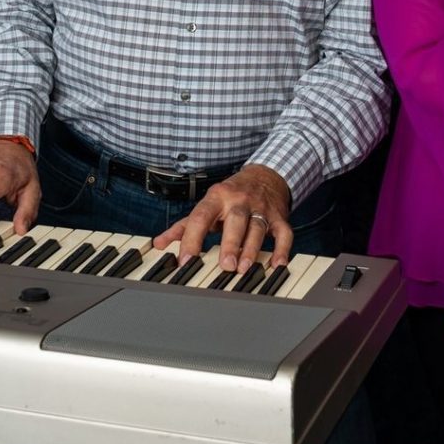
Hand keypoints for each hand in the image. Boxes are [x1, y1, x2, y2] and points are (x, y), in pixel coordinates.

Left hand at [153, 164, 291, 272]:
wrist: (264, 175)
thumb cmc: (231, 195)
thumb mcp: (207, 205)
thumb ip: (184, 226)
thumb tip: (159, 244)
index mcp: (217, 197)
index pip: (201, 217)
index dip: (192, 239)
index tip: (185, 260)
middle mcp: (239, 201)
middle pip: (235, 219)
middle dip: (230, 243)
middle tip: (225, 265)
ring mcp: (260, 208)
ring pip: (258, 227)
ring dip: (252, 248)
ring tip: (244, 268)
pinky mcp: (278, 216)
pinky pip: (284, 232)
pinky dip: (282, 248)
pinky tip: (278, 263)